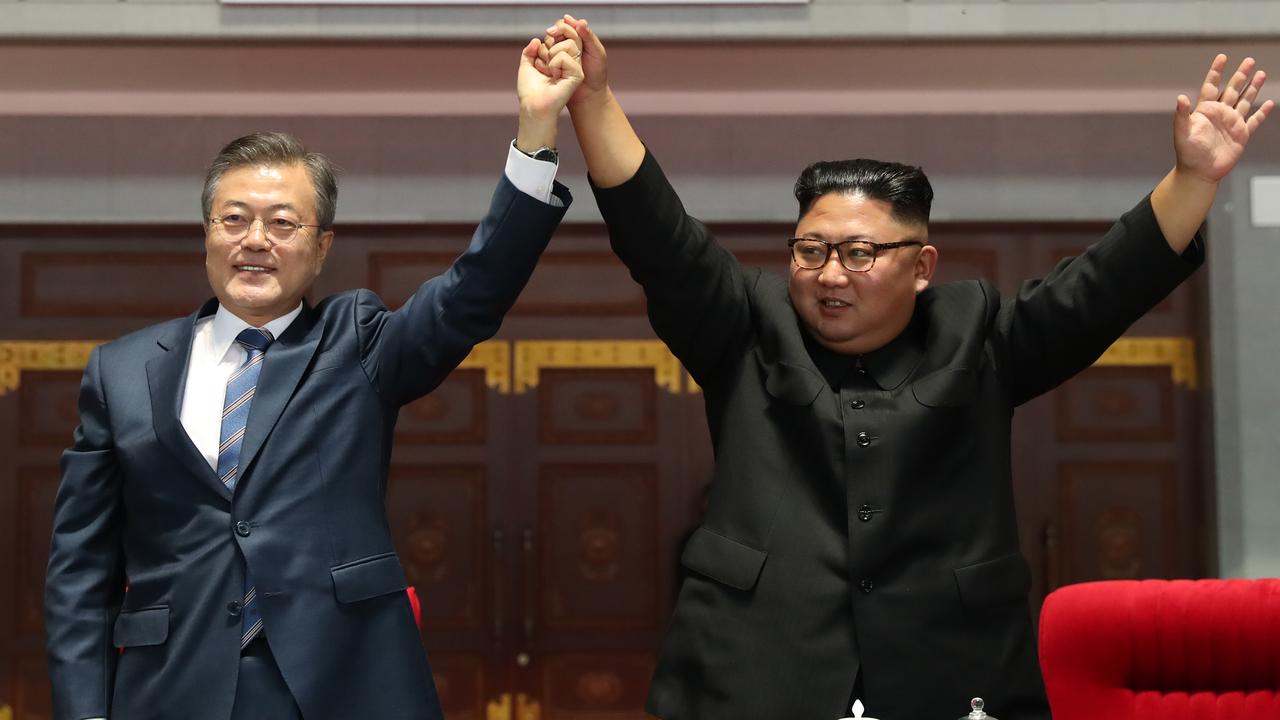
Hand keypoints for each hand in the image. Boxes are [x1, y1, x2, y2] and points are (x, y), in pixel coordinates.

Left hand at [515, 37, 583, 151]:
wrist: (533, 105)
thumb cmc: (530, 90)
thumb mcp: (526, 65)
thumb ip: (530, 50)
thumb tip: (537, 40)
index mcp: (560, 60)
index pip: (556, 38)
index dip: (544, 46)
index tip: (538, 63)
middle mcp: (569, 63)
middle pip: (563, 38)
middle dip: (546, 51)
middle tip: (544, 69)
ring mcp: (575, 68)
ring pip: (567, 44)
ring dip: (550, 58)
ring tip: (550, 73)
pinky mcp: (578, 74)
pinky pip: (564, 56)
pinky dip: (554, 65)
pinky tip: (555, 77)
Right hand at [541, 15, 608, 108]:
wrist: (589, 95)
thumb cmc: (597, 74)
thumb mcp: (597, 53)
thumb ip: (588, 36)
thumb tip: (579, 21)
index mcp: (579, 38)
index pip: (565, 25)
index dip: (560, 27)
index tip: (555, 32)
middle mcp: (567, 44)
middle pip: (553, 33)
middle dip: (553, 38)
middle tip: (554, 42)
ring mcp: (558, 55)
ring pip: (546, 44)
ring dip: (548, 49)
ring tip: (554, 58)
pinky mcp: (551, 66)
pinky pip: (541, 57)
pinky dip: (542, 59)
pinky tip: (548, 66)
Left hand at [1173, 54, 1273, 183]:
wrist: (1199, 172)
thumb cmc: (1187, 153)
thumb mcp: (1182, 133)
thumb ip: (1182, 115)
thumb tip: (1180, 98)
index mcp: (1205, 110)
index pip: (1211, 86)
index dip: (1216, 72)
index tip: (1222, 57)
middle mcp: (1220, 114)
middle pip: (1232, 89)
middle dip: (1241, 75)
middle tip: (1249, 60)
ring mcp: (1232, 123)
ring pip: (1245, 100)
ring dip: (1253, 88)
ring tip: (1261, 73)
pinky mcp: (1242, 135)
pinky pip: (1254, 121)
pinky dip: (1262, 112)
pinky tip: (1269, 103)